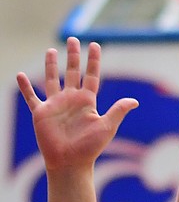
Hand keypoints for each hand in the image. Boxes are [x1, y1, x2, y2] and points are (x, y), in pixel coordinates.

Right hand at [16, 39, 137, 172]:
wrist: (71, 162)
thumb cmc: (90, 147)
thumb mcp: (107, 126)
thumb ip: (118, 111)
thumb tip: (135, 101)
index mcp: (88, 101)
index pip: (92, 75)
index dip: (93, 61)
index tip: (95, 44)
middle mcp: (71, 100)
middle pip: (72, 72)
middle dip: (73, 56)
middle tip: (73, 39)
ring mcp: (56, 105)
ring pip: (52, 80)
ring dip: (50, 65)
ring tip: (50, 50)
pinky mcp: (41, 113)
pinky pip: (32, 97)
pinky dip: (25, 87)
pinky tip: (21, 75)